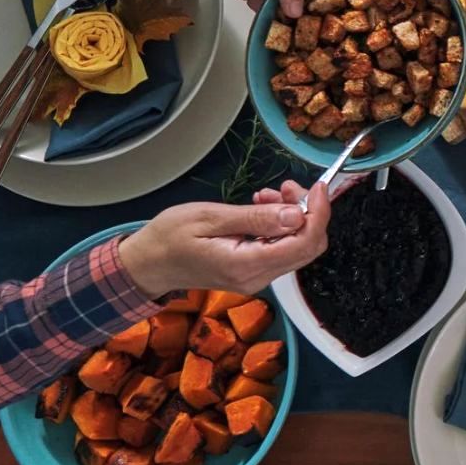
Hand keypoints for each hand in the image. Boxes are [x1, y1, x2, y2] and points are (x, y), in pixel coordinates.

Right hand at [117, 181, 331, 297]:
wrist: (146, 264)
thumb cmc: (169, 237)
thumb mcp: (209, 218)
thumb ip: (255, 219)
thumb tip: (297, 215)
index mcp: (247, 265)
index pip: (304, 243)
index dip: (319, 213)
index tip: (318, 187)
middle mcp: (258, 277)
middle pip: (307, 246)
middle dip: (308, 212)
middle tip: (286, 187)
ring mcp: (256, 278)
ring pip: (296, 247)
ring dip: (292, 216)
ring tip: (267, 194)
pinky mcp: (252, 272)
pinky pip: (280, 249)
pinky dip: (279, 225)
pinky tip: (261, 207)